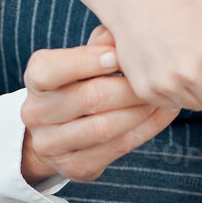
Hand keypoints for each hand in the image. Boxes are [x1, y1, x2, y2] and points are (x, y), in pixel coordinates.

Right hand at [20, 26, 177, 184]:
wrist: (61, 130)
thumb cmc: (80, 82)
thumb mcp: (84, 58)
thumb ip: (101, 44)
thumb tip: (119, 35)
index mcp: (35, 79)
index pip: (52, 70)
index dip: (87, 61)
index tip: (118, 55)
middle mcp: (36, 114)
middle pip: (89, 99)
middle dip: (129, 87)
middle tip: (158, 76)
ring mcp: (52, 145)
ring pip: (105, 127)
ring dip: (142, 109)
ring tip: (166, 94)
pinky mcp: (75, 167)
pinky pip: (118, 147)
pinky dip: (147, 128)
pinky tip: (164, 113)